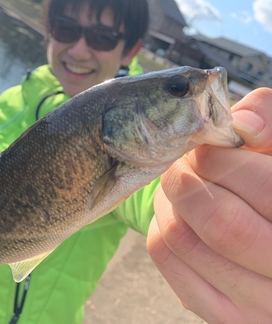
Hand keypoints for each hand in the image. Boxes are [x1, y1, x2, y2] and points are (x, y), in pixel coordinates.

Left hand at [147, 87, 271, 322]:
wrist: (268, 227)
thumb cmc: (268, 175)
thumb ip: (267, 116)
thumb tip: (241, 126)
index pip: (264, 189)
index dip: (221, 160)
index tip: (206, 147)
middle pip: (221, 222)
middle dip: (188, 179)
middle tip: (184, 162)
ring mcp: (260, 304)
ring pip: (184, 239)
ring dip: (169, 199)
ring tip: (181, 184)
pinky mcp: (225, 315)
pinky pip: (167, 257)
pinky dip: (160, 224)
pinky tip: (179, 214)